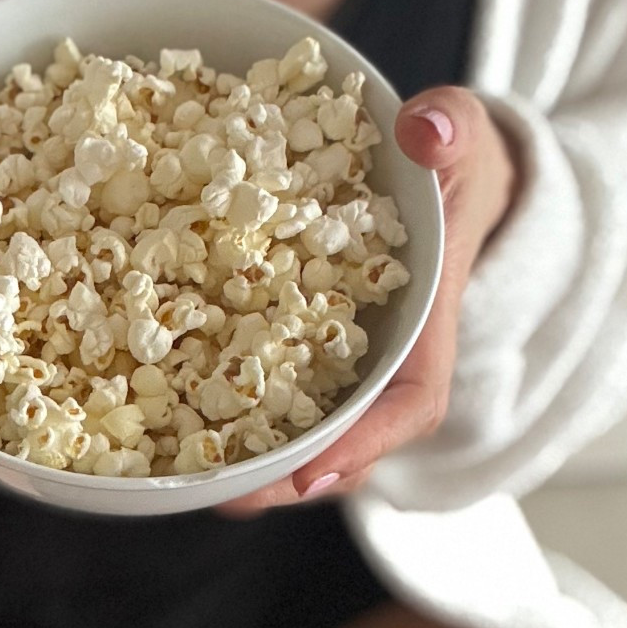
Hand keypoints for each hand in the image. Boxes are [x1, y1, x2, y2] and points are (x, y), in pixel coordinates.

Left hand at [219, 86, 518, 516]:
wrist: (450, 178)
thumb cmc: (453, 164)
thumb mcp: (461, 137)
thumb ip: (451, 130)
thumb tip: (425, 130)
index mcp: (426, 324)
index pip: (410, 401)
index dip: (364, 443)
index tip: (311, 473)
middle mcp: (383, 362)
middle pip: (347, 444)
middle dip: (288, 479)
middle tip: (223, 497)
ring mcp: (344, 366)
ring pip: (305, 433)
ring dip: (251, 463)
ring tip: (187, 485)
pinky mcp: (305, 354)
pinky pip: (271, 397)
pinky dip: (226, 415)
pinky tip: (165, 425)